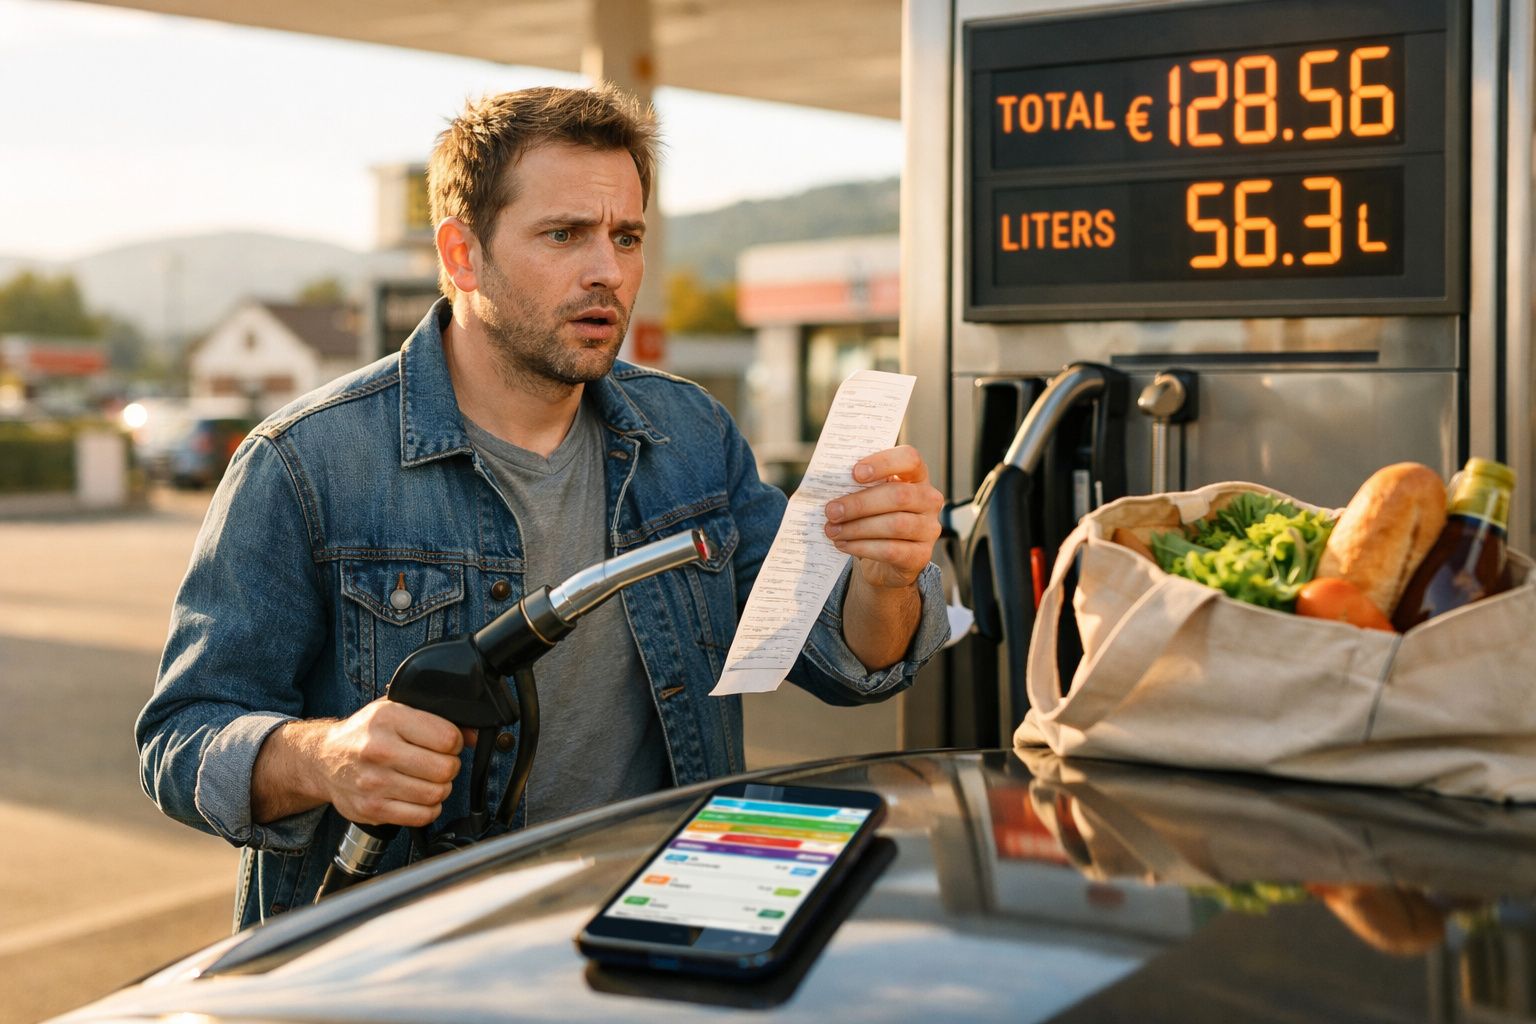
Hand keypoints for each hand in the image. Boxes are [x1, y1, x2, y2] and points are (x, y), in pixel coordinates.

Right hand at [316, 700, 472, 827]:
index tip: (447, 744)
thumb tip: (474, 735)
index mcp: (388, 719)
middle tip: (438, 763)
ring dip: (441, 789)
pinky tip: (420, 797)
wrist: (324, 760)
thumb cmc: (365, 734)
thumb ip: (436, 719)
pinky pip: (422, 816)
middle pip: (445, 768)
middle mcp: (379, 751)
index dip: (455, 742)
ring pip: (436, 794)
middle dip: (449, 767)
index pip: (447, 737)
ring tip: (429, 780)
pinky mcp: (372, 809)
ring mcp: (374, 783)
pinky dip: (429, 808)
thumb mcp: (396, 711)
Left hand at [823, 444, 942, 590]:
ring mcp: (929, 528)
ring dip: (858, 528)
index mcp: (916, 476)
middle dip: (860, 503)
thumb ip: (855, 487)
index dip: (884, 463)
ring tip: (831, 530)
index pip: (910, 459)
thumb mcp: (869, 496)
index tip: (855, 473)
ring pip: (896, 525)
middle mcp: (929, 499)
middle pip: (899, 495)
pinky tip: (843, 544)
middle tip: (831, 511)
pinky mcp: (921, 555)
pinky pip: (892, 550)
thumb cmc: (873, 517)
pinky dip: (863, 547)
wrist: (886, 558)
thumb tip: (826, 487)